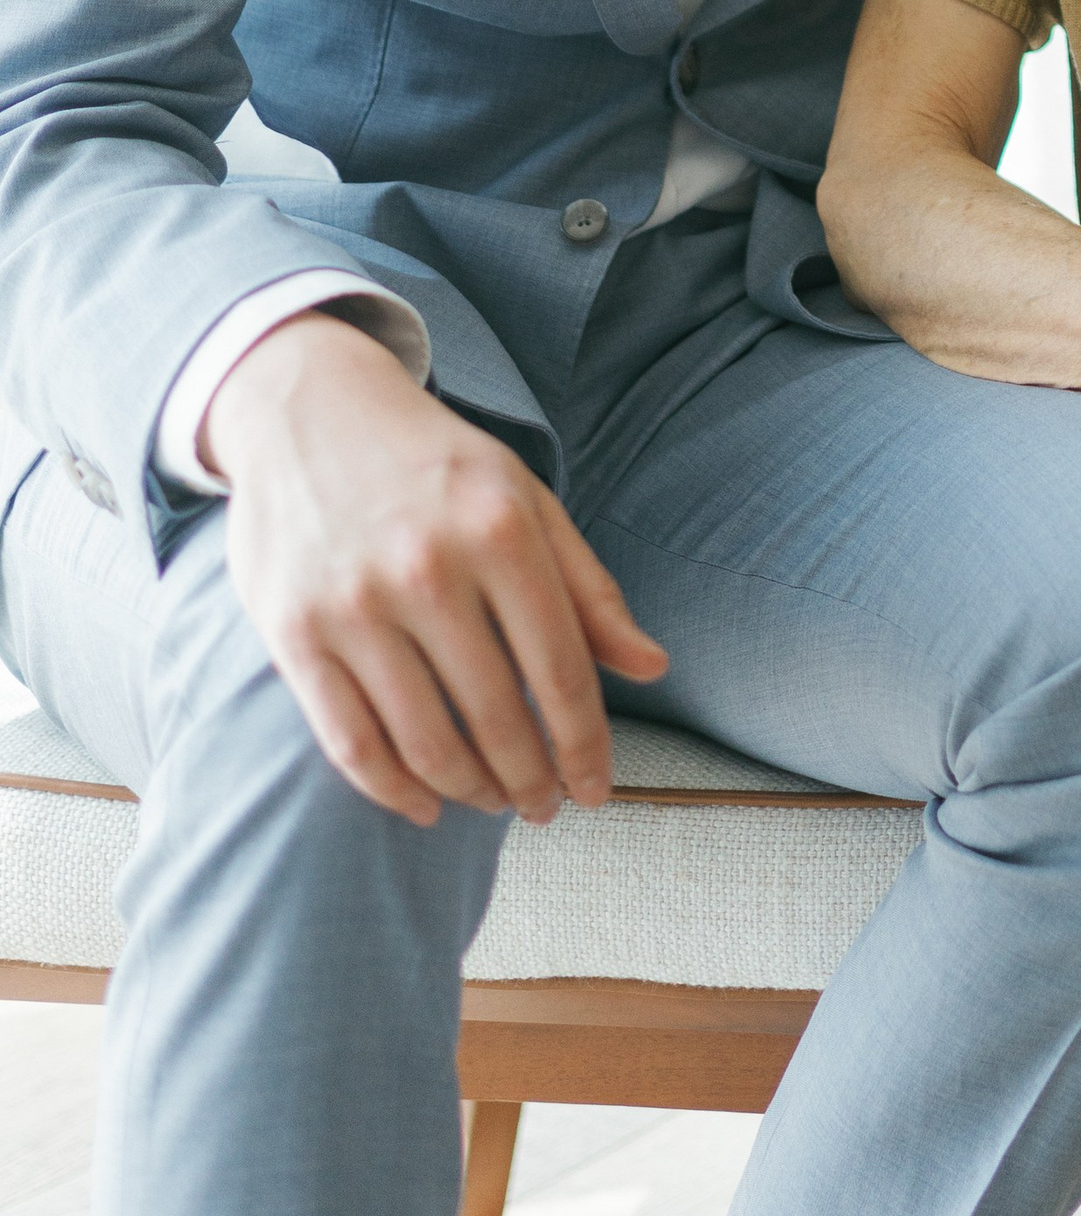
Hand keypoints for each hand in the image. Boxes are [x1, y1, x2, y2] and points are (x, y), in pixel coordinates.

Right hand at [206, 313, 667, 828]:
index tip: (595, 791)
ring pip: (426, 741)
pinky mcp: (294, 633)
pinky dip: (394, 792)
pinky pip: (351, 743)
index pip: (561, 669)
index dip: (584, 745)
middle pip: (497, 715)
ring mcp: (355, 604)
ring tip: (493, 801)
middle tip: (543, 807)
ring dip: (470, 791)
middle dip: (530, 778)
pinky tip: (426, 806)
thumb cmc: (437, 466)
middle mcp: (429, 568)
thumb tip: (652, 667)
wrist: (310, 408)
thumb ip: (587, 587)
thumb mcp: (525, 499)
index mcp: (500, 530)